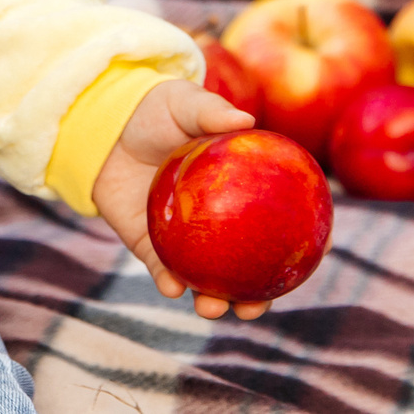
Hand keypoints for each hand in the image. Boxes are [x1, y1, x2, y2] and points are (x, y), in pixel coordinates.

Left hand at [90, 78, 273, 321]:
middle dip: (252, 298)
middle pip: (242, 267)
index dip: (294, 250)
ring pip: (203, 278)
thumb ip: (211, 111)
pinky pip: (160, 268)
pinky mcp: (147, 241)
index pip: (274, 226)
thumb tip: (245, 121)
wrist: (104, 123)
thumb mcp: (184, 103)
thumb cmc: (154, 111)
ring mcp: (182, 235)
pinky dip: (167, 281)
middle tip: (253, 309)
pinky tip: (172, 287)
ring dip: (210, 301)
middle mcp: (216, 222)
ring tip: (211, 309)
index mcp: (237, 192)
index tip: (309, 264)